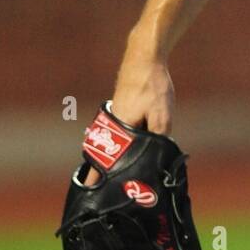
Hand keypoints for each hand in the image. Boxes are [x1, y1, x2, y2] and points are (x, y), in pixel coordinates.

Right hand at [83, 35, 174, 186]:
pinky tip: (137, 146)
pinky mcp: (121, 109)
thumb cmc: (152, 86)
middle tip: (111, 187)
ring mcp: (115, 116)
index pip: (100, 160)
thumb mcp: (163, 116)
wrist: (145, 58)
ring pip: (114, 142)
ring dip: (118, 155)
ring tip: (125, 171)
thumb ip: (160, 139)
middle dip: (107, 170)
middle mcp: (111, 125)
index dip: (94, 176)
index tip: (86, 191)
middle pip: (106, 153)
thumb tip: (159, 160)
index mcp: (118, 130)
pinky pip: (120, 132)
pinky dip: (125, 142)